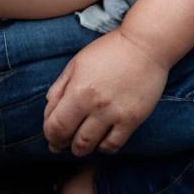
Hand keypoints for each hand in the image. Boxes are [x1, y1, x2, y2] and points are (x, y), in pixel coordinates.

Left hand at [43, 29, 168, 155]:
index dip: (50, 135)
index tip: (51, 135)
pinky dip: (103, 147)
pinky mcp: (133, 119)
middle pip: (72, 140)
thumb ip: (59, 88)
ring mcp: (115, 114)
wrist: (144, 45)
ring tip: (80, 144)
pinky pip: (114, 145)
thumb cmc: (108, 51)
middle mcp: (95, 105)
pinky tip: (100, 141)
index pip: (56, 126)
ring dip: (81, 149)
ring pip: (91, 146)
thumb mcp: (76, 63)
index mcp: (78, 90)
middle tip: (62, 143)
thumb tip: (48, 112)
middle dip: (62, 145)